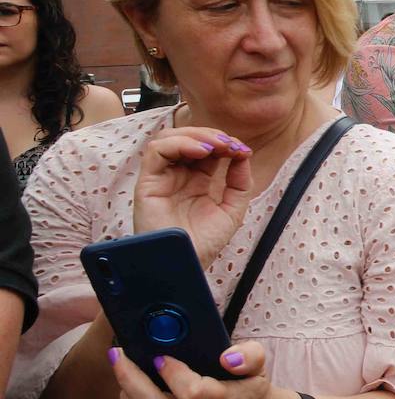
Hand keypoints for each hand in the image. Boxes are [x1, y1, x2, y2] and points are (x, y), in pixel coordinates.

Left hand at [109, 341, 296, 398]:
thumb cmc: (254, 390)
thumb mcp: (261, 366)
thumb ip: (250, 356)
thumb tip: (227, 357)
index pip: (193, 393)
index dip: (172, 373)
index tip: (161, 356)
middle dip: (132, 378)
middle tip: (120, 355)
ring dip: (126, 394)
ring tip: (121, 370)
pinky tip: (129, 392)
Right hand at [133, 127, 253, 267]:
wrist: (187, 263)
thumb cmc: (205, 243)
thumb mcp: (232, 209)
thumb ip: (239, 182)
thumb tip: (242, 154)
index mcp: (196, 180)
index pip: (207, 148)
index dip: (225, 143)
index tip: (244, 151)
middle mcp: (177, 176)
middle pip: (188, 138)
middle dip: (213, 136)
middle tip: (231, 145)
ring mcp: (161, 178)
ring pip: (169, 138)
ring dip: (196, 135)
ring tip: (217, 146)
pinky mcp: (147, 182)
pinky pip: (156, 151)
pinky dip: (179, 143)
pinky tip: (201, 152)